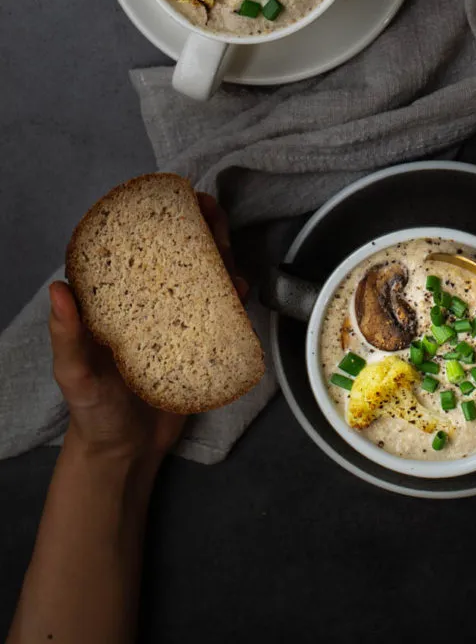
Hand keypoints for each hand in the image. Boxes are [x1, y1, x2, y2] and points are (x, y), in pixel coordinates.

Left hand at [50, 193, 247, 462]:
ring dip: (218, 256)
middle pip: (176, 257)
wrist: (127, 452)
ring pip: (202, 278)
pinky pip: (220, 312)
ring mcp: (176, 321)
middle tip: (211, 212)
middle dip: (196, 229)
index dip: (153, 221)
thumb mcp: (75, 375)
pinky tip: (241, 288)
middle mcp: (147, 304)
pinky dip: (232, 295)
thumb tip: (58, 288)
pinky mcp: (200, 341)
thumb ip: (68, 337)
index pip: (134, 252)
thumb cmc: (93, 411)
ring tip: (229, 247)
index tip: (171, 200)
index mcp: (114, 303)